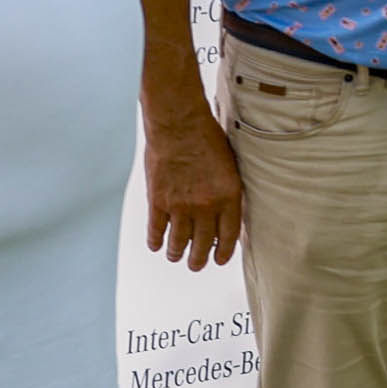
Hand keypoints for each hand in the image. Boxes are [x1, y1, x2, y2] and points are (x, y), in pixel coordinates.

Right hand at [144, 103, 244, 269]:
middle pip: (203, 245)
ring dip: (177, 253)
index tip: (220, 259)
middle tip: (197, 264)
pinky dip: (156, 241)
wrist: (179, 123)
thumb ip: (228, 192)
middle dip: (199, 260)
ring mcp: (180, 205)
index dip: (224, 253)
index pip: (229, 236)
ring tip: (176, 255)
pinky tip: (157, 245)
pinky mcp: (158, 201)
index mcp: (228, 196)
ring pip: (178, 243)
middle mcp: (206, 206)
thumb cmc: (208, 138)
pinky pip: (156, 231)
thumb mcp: (230, 166)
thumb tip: (226, 215)